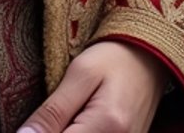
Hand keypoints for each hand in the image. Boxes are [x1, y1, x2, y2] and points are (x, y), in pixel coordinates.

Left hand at [18, 41, 170, 132]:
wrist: (151, 57)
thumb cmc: (114, 57)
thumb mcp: (80, 73)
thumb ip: (53, 111)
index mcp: (108, 128)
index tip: (32, 123)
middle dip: (52, 131)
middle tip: (51, 113)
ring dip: (65, 130)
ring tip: (65, 114)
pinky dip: (78, 132)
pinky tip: (75, 122)